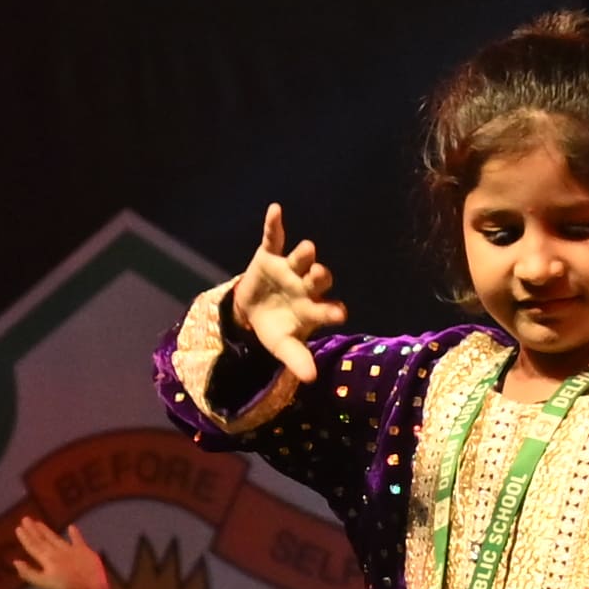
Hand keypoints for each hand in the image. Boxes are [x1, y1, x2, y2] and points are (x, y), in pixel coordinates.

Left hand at [12, 514, 115, 588]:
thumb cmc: (66, 587)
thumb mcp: (44, 581)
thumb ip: (29, 573)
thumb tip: (15, 562)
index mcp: (47, 560)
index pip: (33, 546)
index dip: (26, 537)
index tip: (18, 527)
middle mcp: (56, 555)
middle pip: (42, 541)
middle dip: (33, 531)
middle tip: (25, 519)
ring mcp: (70, 553)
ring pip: (56, 539)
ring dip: (47, 531)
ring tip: (39, 523)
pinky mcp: (83, 552)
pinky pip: (78, 540)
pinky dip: (75, 534)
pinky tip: (71, 527)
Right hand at [229, 203, 343, 387]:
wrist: (250, 312)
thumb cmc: (275, 327)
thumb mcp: (282, 345)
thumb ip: (297, 359)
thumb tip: (310, 379)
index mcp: (314, 307)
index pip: (328, 308)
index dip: (333, 311)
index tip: (338, 315)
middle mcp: (306, 285)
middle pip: (319, 278)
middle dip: (320, 276)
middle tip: (319, 275)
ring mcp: (289, 268)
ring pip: (300, 258)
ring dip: (304, 254)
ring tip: (308, 248)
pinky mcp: (269, 255)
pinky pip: (273, 237)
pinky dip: (273, 224)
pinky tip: (275, 209)